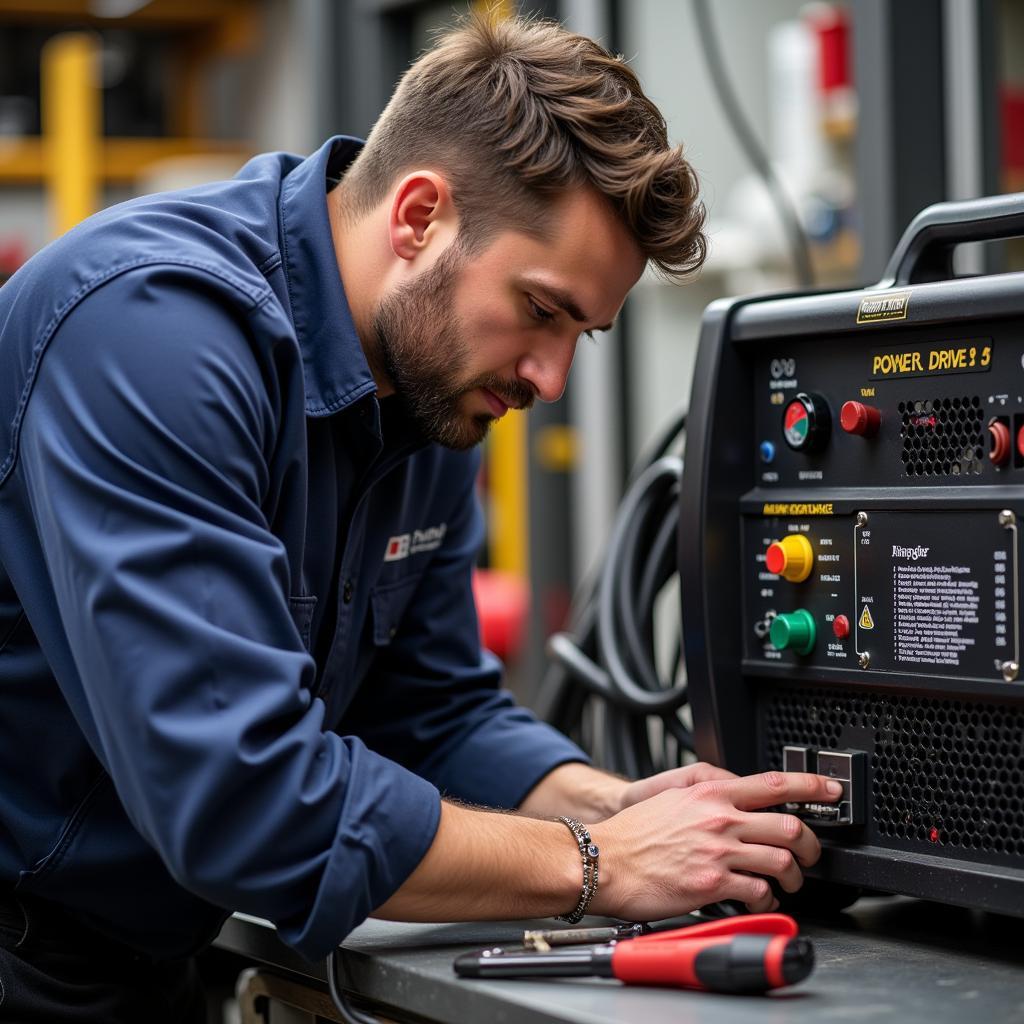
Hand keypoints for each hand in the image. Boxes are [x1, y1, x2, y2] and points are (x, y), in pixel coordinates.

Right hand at [589, 771, 839, 918]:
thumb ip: (708, 793)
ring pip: (782, 861)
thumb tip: (736, 794)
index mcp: (710, 792)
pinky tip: (759, 898)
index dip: (812, 787)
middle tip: (811, 854)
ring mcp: (717, 851)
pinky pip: (759, 892)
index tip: (830, 791)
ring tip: (786, 883)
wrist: (605, 861)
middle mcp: (719, 818)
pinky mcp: (712, 883)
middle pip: (791, 827)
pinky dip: (767, 899)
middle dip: (812, 846)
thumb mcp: (672, 795)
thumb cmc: (634, 833)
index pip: (774, 784)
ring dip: (793, 877)